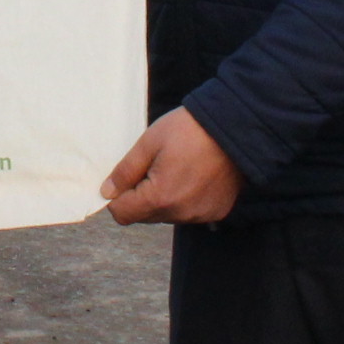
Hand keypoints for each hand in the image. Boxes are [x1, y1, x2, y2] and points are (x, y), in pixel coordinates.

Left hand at [101, 110, 238, 224]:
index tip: (127, 177)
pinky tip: (195, 175)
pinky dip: (186, 198)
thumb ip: (125, 171)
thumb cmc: (191, 130)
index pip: (122, 214)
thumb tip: (107, 192)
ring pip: (167, 214)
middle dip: (141, 196)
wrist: (236, 128)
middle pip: (144, 216)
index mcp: (160, 197)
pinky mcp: (215, 212)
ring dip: (164, 198)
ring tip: (178, 167)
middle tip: (155, 165)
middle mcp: (180, 213)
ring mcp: (200, 215)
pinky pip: (189, 212)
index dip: (117, 197)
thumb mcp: (150, 142)